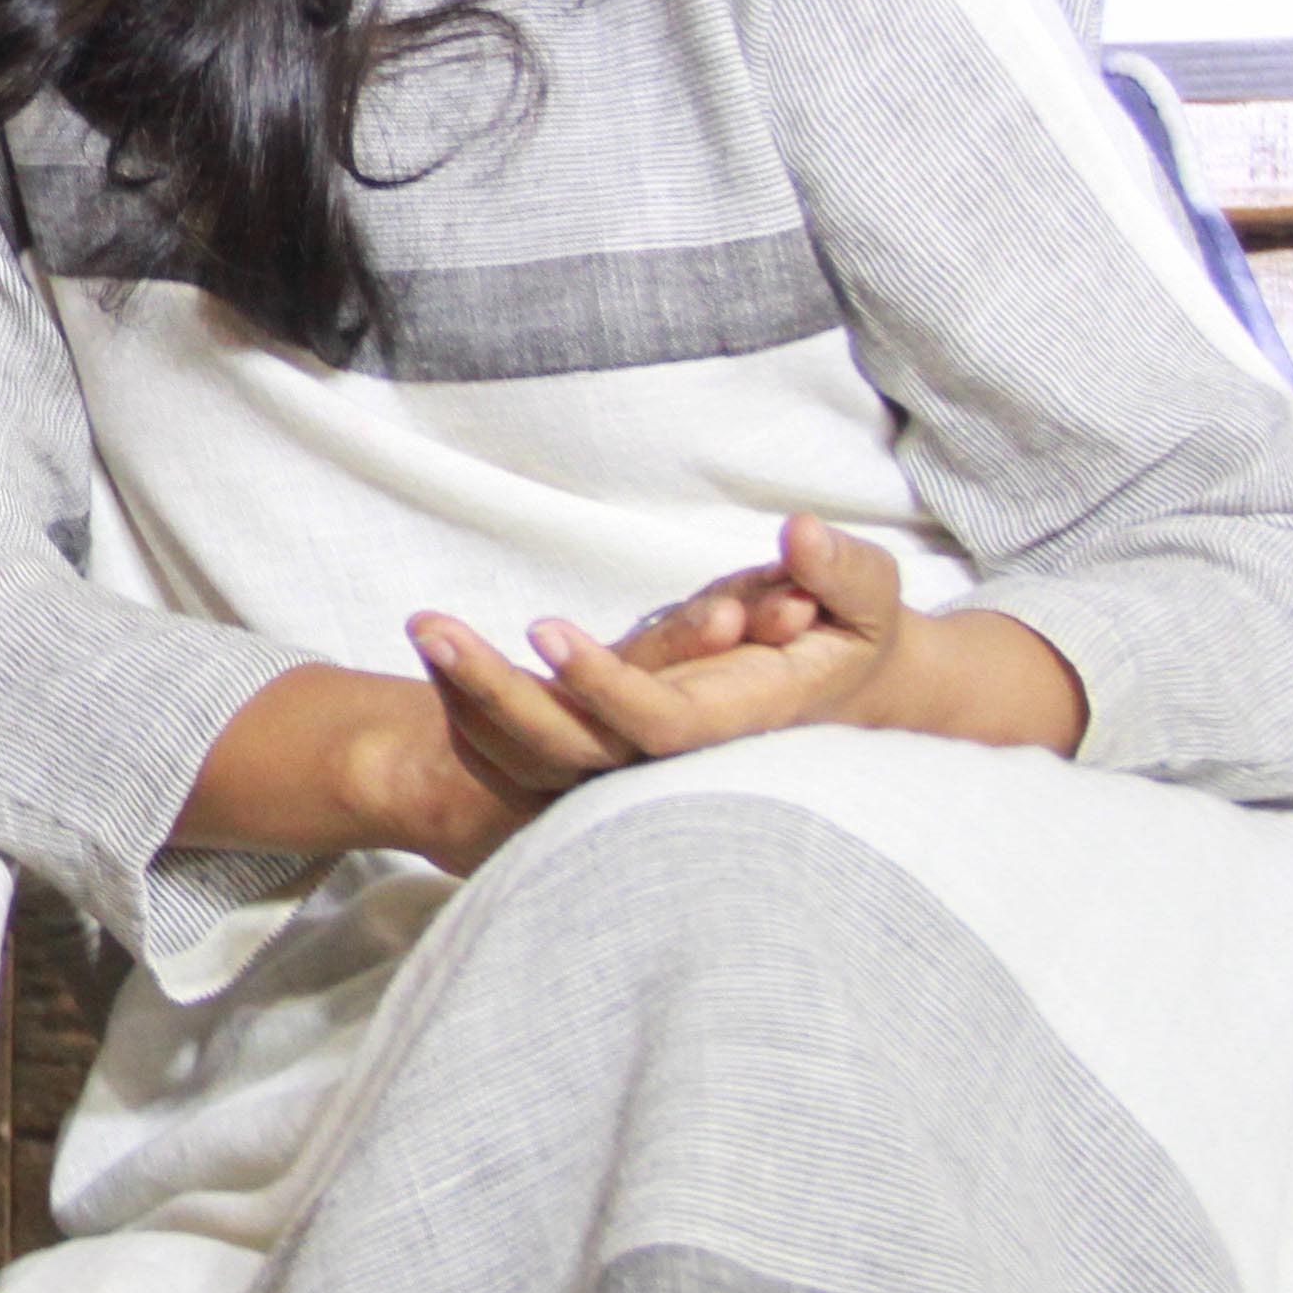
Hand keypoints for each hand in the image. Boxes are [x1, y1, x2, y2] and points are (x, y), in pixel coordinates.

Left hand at [409, 515, 931, 802]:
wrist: (840, 681)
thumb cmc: (855, 631)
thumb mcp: (868, 595)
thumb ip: (840, 572)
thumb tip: (799, 539)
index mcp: (735, 721)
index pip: (656, 723)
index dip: (601, 685)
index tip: (545, 629)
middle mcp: (674, 751)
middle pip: (571, 749)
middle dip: (499, 694)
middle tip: (432, 627)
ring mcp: (632, 751)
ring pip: (535, 753)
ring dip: (471, 695)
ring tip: (424, 626)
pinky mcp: (607, 739)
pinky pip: (526, 742)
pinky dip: (476, 703)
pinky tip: (436, 647)